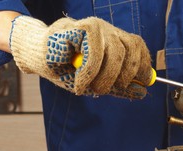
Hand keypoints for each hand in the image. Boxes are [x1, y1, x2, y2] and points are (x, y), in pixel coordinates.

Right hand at [10, 16, 151, 98]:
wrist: (38, 59)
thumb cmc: (67, 69)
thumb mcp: (97, 82)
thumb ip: (119, 86)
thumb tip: (143, 92)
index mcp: (114, 39)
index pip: (138, 46)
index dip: (144, 65)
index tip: (143, 83)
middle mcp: (107, 30)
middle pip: (131, 49)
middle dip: (123, 76)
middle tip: (105, 90)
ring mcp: (95, 26)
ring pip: (115, 52)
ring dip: (106, 76)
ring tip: (91, 88)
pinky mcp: (80, 27)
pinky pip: (95, 52)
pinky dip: (89, 72)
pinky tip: (80, 82)